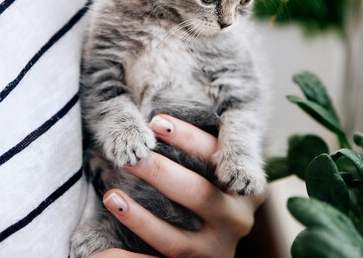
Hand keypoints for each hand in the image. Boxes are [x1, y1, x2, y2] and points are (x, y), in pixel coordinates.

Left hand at [90, 115, 266, 257]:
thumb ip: (208, 152)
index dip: (188, 137)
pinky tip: (113, 213)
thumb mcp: (214, 174)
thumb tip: (163, 117)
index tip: (156, 122)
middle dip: (160, 169)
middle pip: (199, 191)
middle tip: (131, 152)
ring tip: (115, 185)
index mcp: (249, 187)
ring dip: (142, 206)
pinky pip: (162, 249)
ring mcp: (219, 247)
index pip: (220, 156)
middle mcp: (239, 218)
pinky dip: (134, 230)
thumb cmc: (202, 193)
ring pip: (177, 229)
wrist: (207, 248)